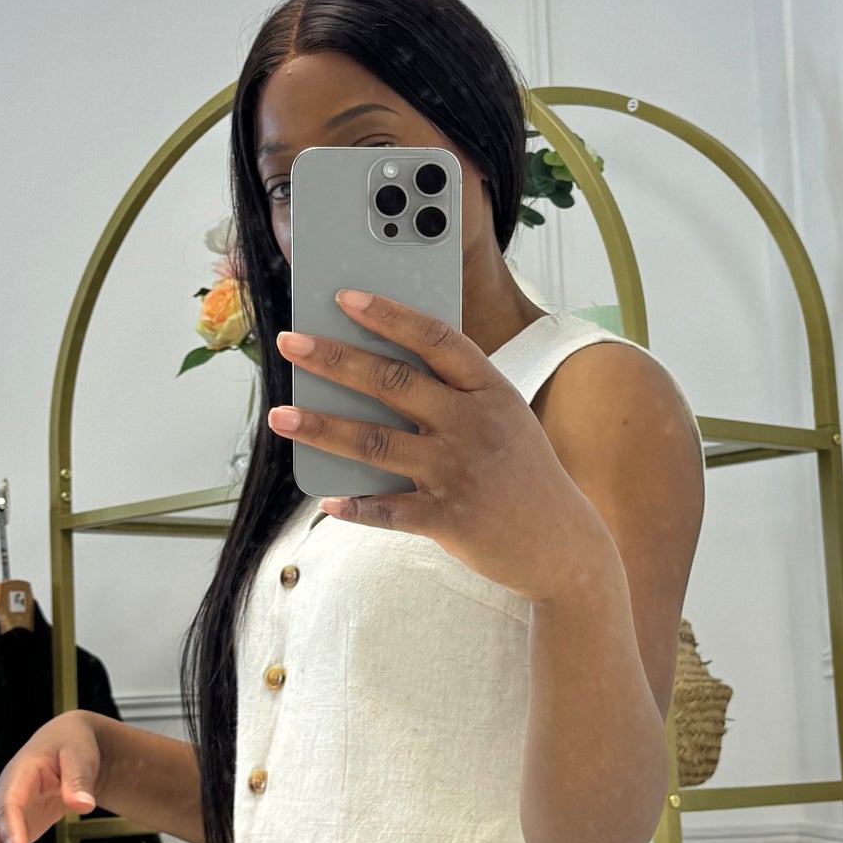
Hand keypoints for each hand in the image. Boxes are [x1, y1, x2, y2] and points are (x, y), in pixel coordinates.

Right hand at [0, 712, 104, 842]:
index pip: (6, 810)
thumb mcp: (79, 754)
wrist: (65, 747)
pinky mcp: (12, 839)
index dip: (11, 837)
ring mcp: (3, 824)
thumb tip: (83, 804)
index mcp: (15, 780)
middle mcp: (1, 804)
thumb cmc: (72, 747)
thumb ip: (79, 778)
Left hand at [272, 293, 617, 602]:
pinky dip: (356, 507)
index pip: (435, 339)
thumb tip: (372, 375)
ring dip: (323, 427)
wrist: (563, 545)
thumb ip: (453, 394)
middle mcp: (474, 425)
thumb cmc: (522, 472)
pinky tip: (327, 501)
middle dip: (334, 359)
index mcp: (490, 390)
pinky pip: (389, 512)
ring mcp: (459, 473)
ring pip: (376, 444)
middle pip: (393, 383)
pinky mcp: (449, 520)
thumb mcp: (504, 418)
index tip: (344, 297)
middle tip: (289, 343)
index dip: (389, 315)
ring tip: (280, 416)